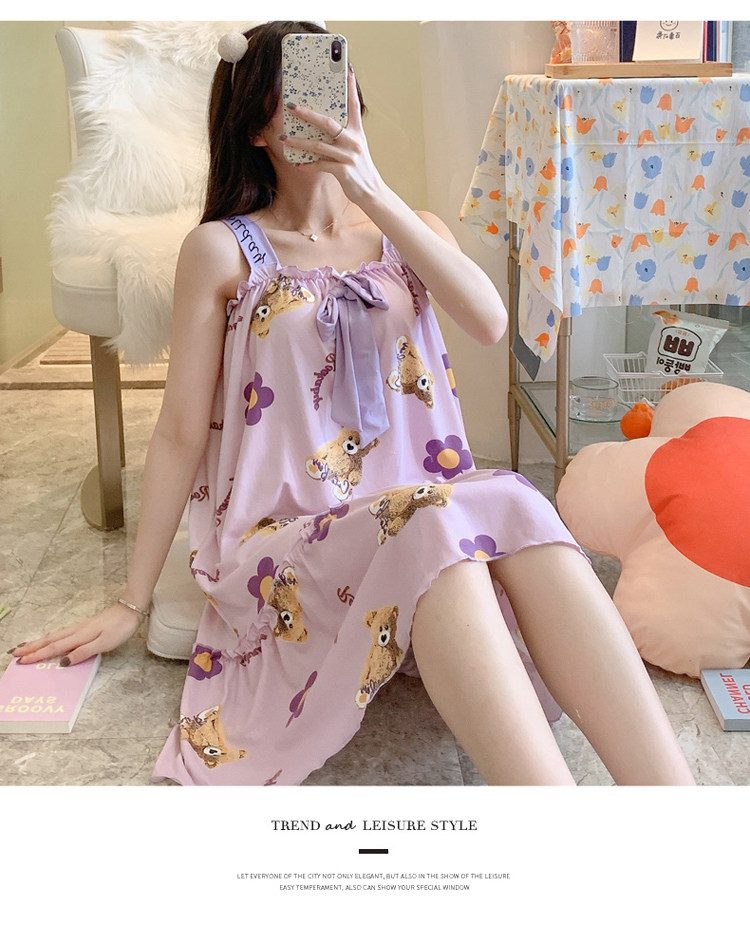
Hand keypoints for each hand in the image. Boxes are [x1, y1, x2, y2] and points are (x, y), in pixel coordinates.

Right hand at [9, 603, 141, 666]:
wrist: (131, 610)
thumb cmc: (120, 628)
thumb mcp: (104, 643)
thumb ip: (83, 652)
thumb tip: (63, 662)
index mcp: (79, 636)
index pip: (54, 648)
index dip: (37, 655)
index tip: (21, 662)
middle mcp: (76, 631)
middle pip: (49, 640)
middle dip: (31, 648)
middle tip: (14, 654)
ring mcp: (80, 627)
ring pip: (54, 635)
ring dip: (38, 642)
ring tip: (25, 647)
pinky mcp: (85, 626)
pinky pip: (62, 633)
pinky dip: (51, 638)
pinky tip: (50, 640)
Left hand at [280, 67, 383, 204]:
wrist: (371, 191)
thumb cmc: (359, 168)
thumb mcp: (355, 148)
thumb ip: (343, 135)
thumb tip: (322, 124)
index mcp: (357, 132)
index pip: (354, 105)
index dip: (350, 87)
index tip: (347, 69)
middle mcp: (353, 141)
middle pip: (328, 122)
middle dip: (308, 113)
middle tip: (291, 106)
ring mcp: (348, 156)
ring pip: (319, 145)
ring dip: (299, 142)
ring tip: (284, 138)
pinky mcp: (343, 171)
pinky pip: (320, 165)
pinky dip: (308, 165)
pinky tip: (298, 164)